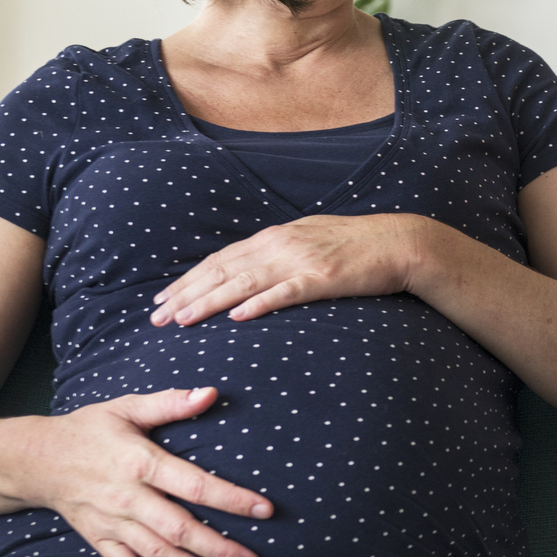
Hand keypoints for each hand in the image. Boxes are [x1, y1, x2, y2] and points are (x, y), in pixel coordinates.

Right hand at [25, 386, 273, 556]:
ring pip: (158, 553)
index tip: (265, 510)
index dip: (231, 499)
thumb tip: (211, 392)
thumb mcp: (127, 407)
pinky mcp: (99, 539)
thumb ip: (170, 402)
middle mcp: (127, 498)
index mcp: (140, 462)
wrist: (35, 460)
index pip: (193, 485)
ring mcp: (111, 522)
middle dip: (220, 548)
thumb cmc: (89, 430)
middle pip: (180, 529)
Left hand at [151, 214, 434, 326]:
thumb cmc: (357, 246)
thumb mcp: (310, 241)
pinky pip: (284, 293)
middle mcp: (280, 245)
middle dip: (185, 295)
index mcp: (275, 237)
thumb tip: (251, 270)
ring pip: (243, 283)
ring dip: (208, 302)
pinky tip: (237, 317)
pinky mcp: (323, 278)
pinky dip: (259, 304)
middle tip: (156, 318)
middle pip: (221, 271)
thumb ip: (279, 254)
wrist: (400, 242)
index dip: (188, 281)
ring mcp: (301, 261)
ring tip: (182, 320)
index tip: (162, 299)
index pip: (219, 260)